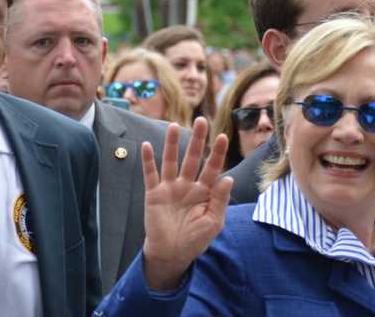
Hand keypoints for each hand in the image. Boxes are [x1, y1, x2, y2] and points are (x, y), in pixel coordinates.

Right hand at [142, 117, 232, 289]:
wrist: (171, 254)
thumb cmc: (195, 240)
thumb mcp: (213, 223)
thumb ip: (220, 201)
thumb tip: (228, 178)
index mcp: (204, 192)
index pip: (213, 168)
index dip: (217, 153)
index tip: (223, 136)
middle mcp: (187, 185)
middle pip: (193, 158)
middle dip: (197, 140)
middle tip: (201, 120)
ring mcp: (169, 188)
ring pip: (171, 161)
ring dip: (172, 144)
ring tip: (174, 126)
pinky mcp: (153, 194)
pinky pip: (150, 174)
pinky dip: (148, 160)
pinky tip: (146, 145)